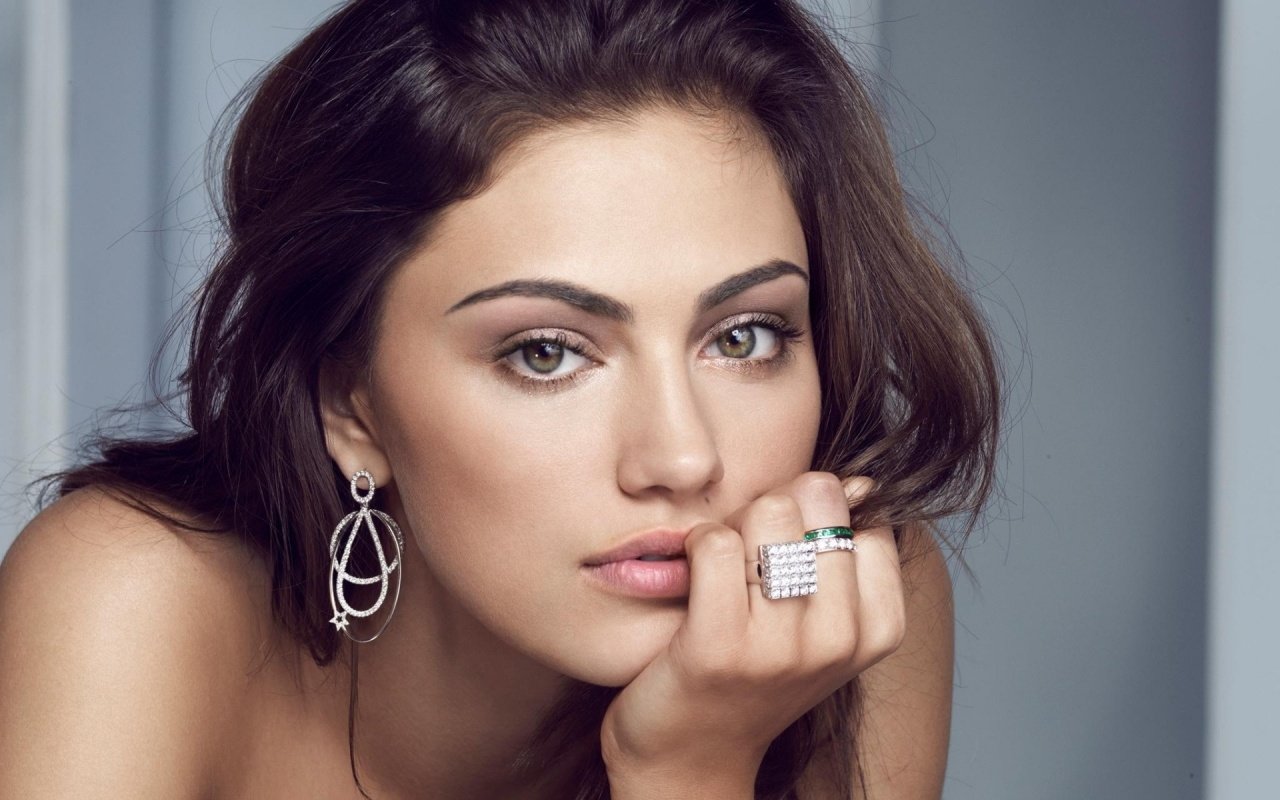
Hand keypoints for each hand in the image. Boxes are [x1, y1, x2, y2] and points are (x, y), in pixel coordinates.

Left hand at [599, 471, 905, 793]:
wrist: (690, 755)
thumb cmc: (753, 671)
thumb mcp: (820, 621)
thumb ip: (840, 554)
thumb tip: (856, 480)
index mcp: (878, 630)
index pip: (861, 516)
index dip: (815, 517)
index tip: (790, 555)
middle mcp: (838, 640)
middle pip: (814, 499)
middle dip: (774, 510)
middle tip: (750, 554)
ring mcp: (781, 647)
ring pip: (765, 512)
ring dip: (733, 525)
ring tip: (721, 568)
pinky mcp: (719, 648)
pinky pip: (714, 543)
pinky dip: (695, 543)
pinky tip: (691, 573)